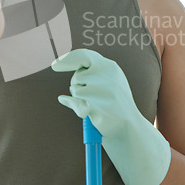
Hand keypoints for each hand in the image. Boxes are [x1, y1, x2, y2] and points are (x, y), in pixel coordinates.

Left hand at [52, 48, 170, 184]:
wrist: (129, 129)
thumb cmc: (114, 106)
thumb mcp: (105, 84)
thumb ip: (88, 74)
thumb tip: (57, 64)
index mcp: (111, 67)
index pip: (85, 56)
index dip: (68, 59)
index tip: (55, 66)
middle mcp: (108, 75)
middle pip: (77, 75)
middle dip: (77, 85)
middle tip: (88, 96)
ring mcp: (103, 89)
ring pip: (75, 89)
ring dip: (79, 99)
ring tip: (95, 106)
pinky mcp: (97, 104)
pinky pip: (77, 104)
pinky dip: (80, 110)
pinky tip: (93, 114)